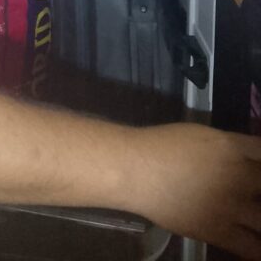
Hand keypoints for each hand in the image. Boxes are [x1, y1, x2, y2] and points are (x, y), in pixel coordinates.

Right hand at [126, 124, 260, 258]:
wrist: (137, 170)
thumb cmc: (164, 146)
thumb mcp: (203, 136)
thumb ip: (230, 148)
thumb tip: (246, 160)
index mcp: (233, 148)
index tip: (260, 169)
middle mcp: (239, 176)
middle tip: (256, 195)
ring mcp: (231, 206)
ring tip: (256, 217)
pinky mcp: (219, 231)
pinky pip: (252, 248)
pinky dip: (258, 250)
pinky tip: (257, 246)